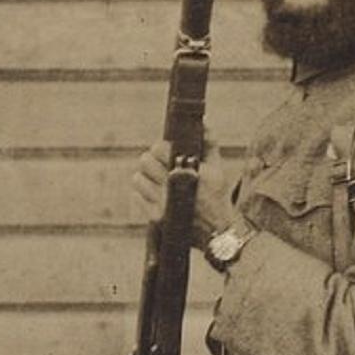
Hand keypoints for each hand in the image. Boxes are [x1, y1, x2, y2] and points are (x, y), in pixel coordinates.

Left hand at [132, 134, 235, 250]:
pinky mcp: (156, 217)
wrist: (216, 232)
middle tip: (159, 164)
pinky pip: (137, 196)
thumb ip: (210, 144)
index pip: (160, 149)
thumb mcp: (217, 170)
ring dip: (145, 176)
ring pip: (138, 178)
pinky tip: (155, 194)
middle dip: (151, 160)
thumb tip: (204, 122)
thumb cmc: (216, 197)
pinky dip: (144, 193)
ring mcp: (163, 203)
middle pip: (145, 161)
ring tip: (155, 178)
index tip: (165, 151)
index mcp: (190, 172)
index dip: (160, 148)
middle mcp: (174, 187)